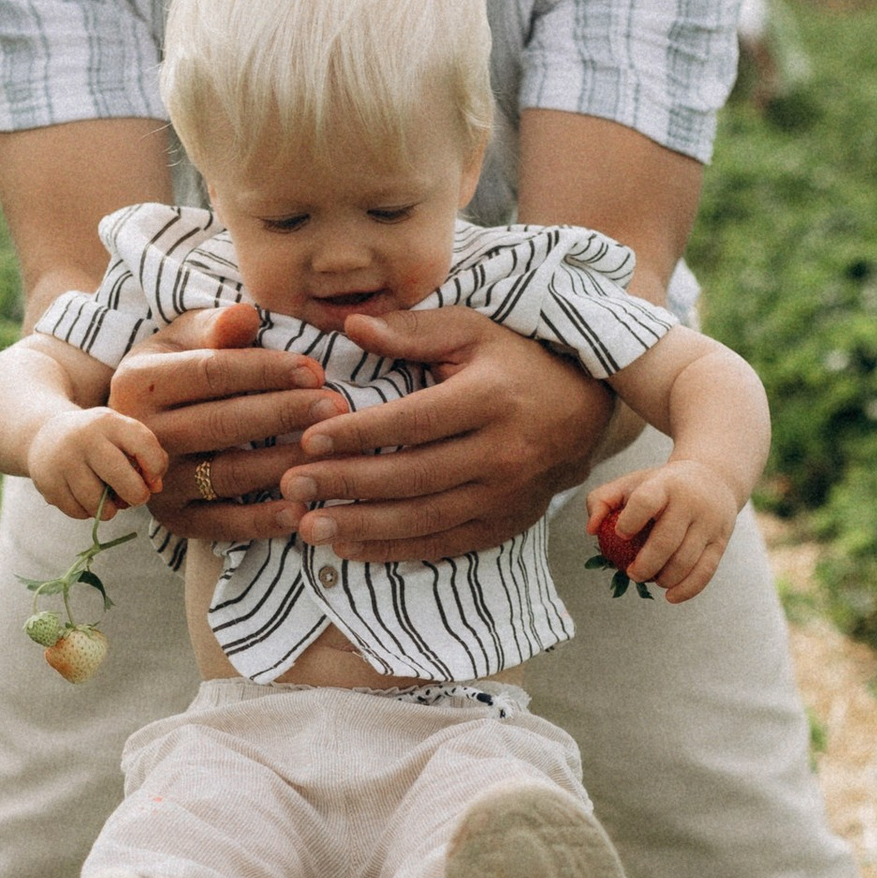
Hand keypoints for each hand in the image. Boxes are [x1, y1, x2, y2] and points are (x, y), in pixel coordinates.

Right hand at [28, 404, 168, 521]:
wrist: (48, 435)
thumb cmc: (99, 441)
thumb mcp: (123, 436)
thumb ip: (149, 456)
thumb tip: (155, 486)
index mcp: (109, 422)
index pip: (144, 444)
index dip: (156, 467)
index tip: (152, 478)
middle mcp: (84, 437)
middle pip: (121, 478)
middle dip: (137, 496)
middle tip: (136, 498)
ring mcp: (63, 460)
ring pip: (97, 502)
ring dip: (109, 510)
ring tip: (107, 499)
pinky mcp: (47, 482)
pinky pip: (78, 512)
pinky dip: (87, 512)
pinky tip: (85, 499)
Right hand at [111, 303, 351, 546]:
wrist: (136, 426)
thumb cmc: (180, 368)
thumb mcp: (187, 337)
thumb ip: (217, 326)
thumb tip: (245, 316)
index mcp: (141, 380)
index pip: (212, 372)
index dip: (265, 371)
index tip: (315, 370)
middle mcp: (143, 433)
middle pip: (221, 423)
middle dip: (283, 413)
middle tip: (336, 407)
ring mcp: (156, 481)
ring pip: (224, 474)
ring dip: (280, 466)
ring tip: (330, 454)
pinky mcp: (172, 519)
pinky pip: (219, 524)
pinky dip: (260, 522)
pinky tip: (301, 511)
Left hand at [283, 309, 614, 559]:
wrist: (585, 414)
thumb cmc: (516, 364)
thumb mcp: (472, 332)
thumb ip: (411, 332)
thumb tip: (350, 326)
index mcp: (491, 399)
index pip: (414, 421)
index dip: (360, 434)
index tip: (309, 439)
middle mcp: (502, 453)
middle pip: (413, 475)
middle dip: (347, 484)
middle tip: (291, 485)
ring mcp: (505, 496)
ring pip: (425, 519)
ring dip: (362, 527)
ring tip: (309, 527)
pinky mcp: (504, 526)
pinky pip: (443, 545)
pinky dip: (394, 551)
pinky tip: (349, 549)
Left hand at [587, 461, 738, 601]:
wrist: (713, 477)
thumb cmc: (662, 486)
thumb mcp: (632, 483)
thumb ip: (601, 500)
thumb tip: (590, 530)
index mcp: (665, 484)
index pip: (646, 501)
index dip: (629, 522)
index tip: (621, 534)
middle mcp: (690, 502)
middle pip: (666, 541)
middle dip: (645, 565)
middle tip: (632, 573)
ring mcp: (709, 522)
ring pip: (686, 560)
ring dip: (663, 578)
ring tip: (652, 578)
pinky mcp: (720, 541)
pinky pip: (705, 571)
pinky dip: (687, 589)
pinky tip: (670, 596)